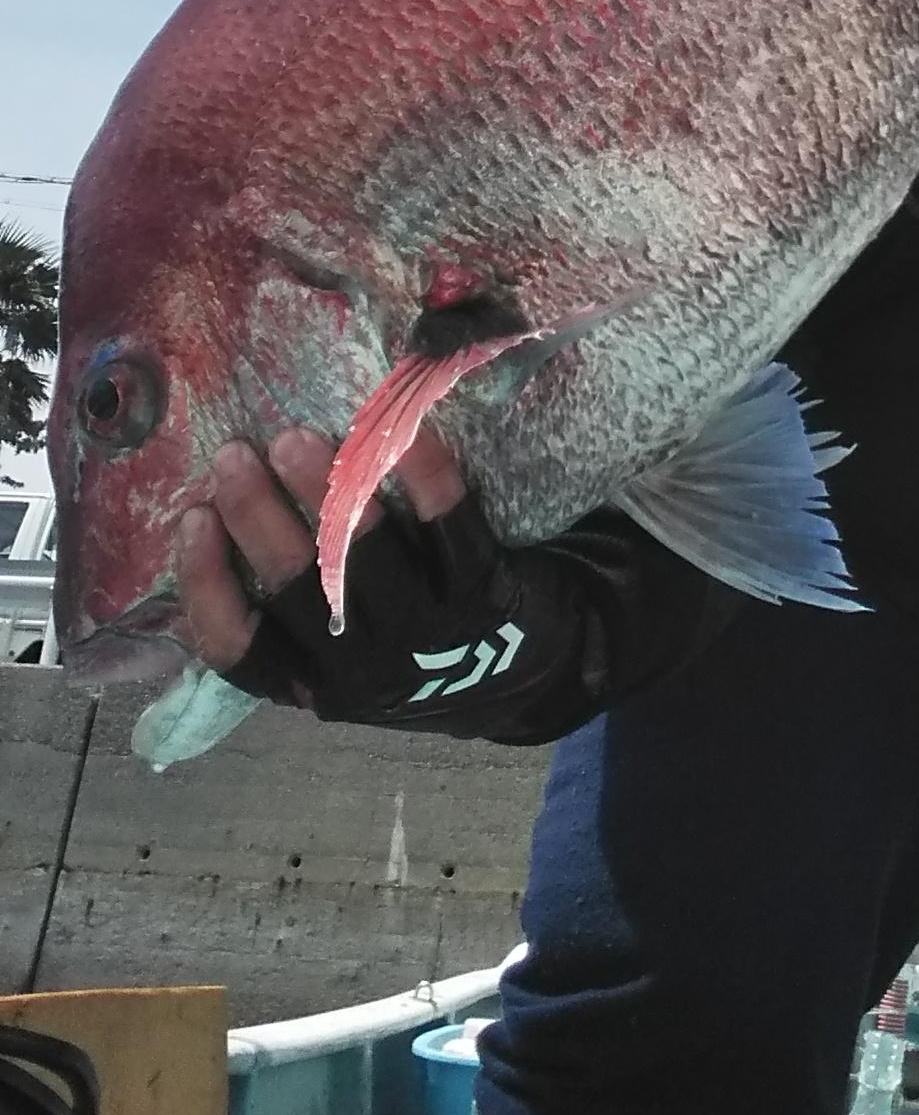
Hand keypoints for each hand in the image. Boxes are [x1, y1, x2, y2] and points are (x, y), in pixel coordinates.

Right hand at [177, 426, 737, 738]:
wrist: (533, 674)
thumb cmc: (415, 646)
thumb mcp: (344, 657)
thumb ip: (291, 609)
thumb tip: (216, 512)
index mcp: (316, 683)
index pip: (240, 650)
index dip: (206, 585)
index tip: (190, 518)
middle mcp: (367, 668)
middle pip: (298, 589)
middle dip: (257, 516)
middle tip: (235, 456)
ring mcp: (430, 633)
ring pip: (365, 554)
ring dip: (324, 490)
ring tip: (294, 440)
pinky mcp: (486, 591)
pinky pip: (449, 523)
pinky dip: (422, 472)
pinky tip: (399, 430)